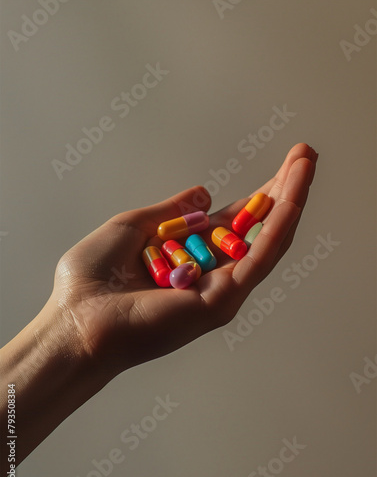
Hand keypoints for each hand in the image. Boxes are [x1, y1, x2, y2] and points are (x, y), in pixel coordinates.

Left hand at [49, 142, 316, 374]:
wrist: (75, 321)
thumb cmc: (93, 279)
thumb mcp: (133, 227)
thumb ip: (172, 211)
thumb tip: (204, 194)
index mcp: (192, 257)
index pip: (237, 222)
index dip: (261, 194)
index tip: (284, 164)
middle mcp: (212, 274)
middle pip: (258, 229)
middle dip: (284, 191)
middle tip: (305, 155)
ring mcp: (220, 290)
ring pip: (266, 242)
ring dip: (290, 202)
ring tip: (307, 164)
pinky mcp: (220, 302)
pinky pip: (256, 261)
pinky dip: (276, 228)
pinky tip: (292, 199)